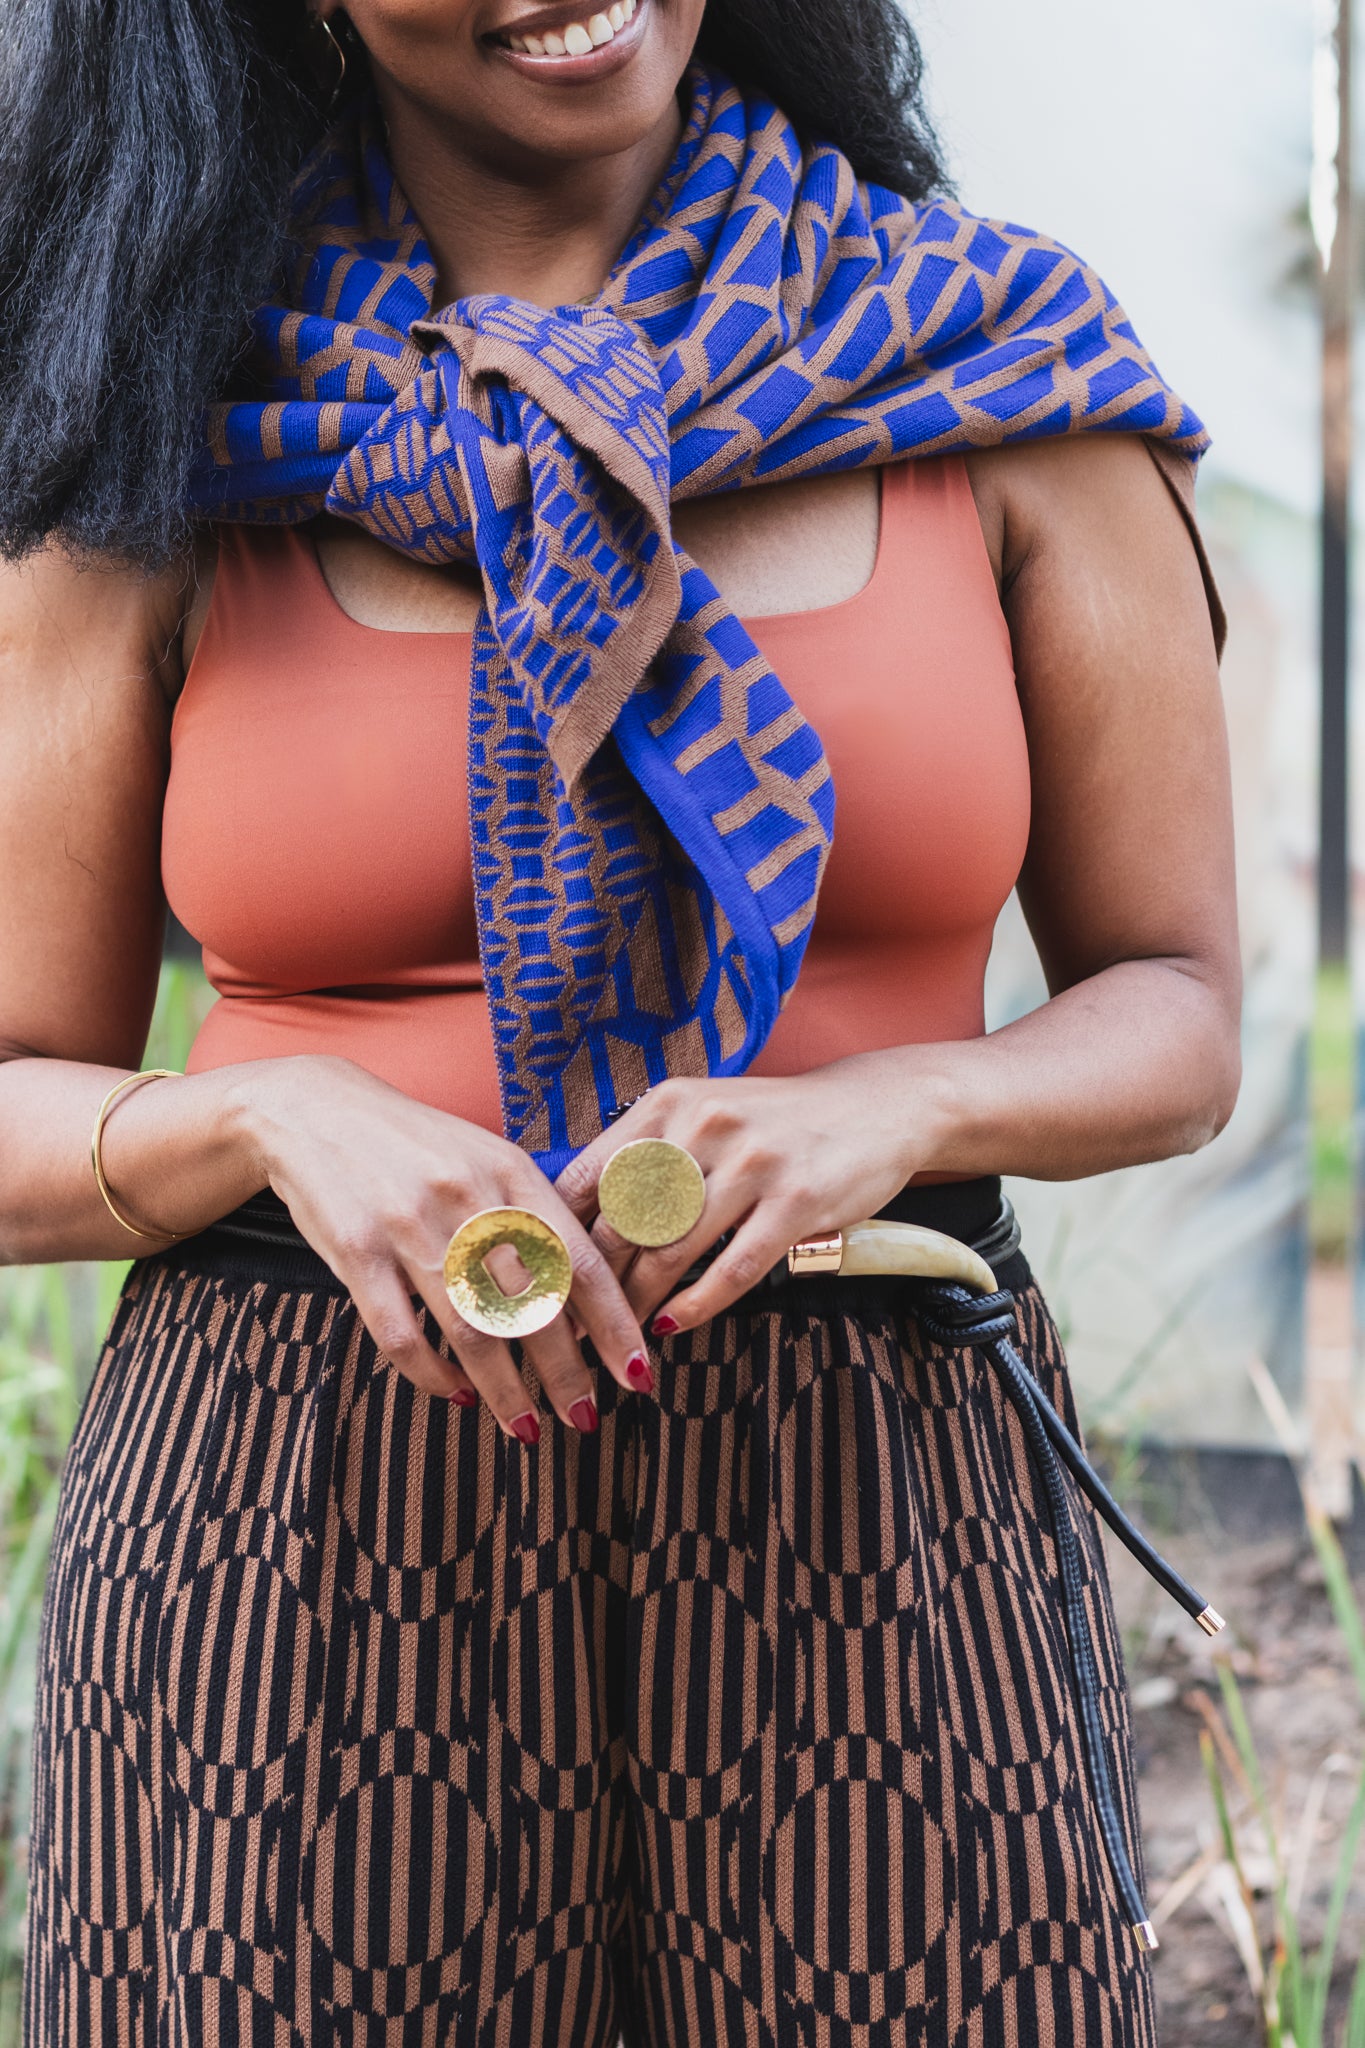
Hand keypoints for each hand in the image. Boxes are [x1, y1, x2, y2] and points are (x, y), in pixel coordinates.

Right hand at [237, 1055, 651, 1437]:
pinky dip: (433, 1376)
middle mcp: (468, 1199)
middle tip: (586, 1418)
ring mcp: (409, 1226)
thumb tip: (585, 1297)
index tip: (638, 1373)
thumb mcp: (486, 1158)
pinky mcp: (355, 1252)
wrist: (315, 1112)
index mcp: (511, 1173)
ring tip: (527, 1428)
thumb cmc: (418, 1146)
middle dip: (566, 1374)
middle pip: (533, 1306)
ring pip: (473, 1331)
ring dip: (505, 1391)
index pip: (579, 1262)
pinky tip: (456, 1394)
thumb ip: (533, 1216)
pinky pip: (402, 1336)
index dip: (614, 1325)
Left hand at [556, 1054, 939, 1333]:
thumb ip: (645, 1154)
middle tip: (568, 1327)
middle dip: (590, 1285)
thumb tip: (572, 1217)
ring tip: (618, 1337)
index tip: (538, 1282)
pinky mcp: (796, 1203)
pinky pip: (732, 1269)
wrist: (876, 1107)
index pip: (589, 1177)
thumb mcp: (703, 1114)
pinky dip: (696, 1305)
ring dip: (637, 1304)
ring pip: (671, 1251)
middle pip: (622, 1223)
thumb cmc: (775, 1122)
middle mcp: (706, 1124)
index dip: (558, 1237)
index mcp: (669, 1103)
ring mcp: (753, 1163)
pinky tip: (673, 1324)